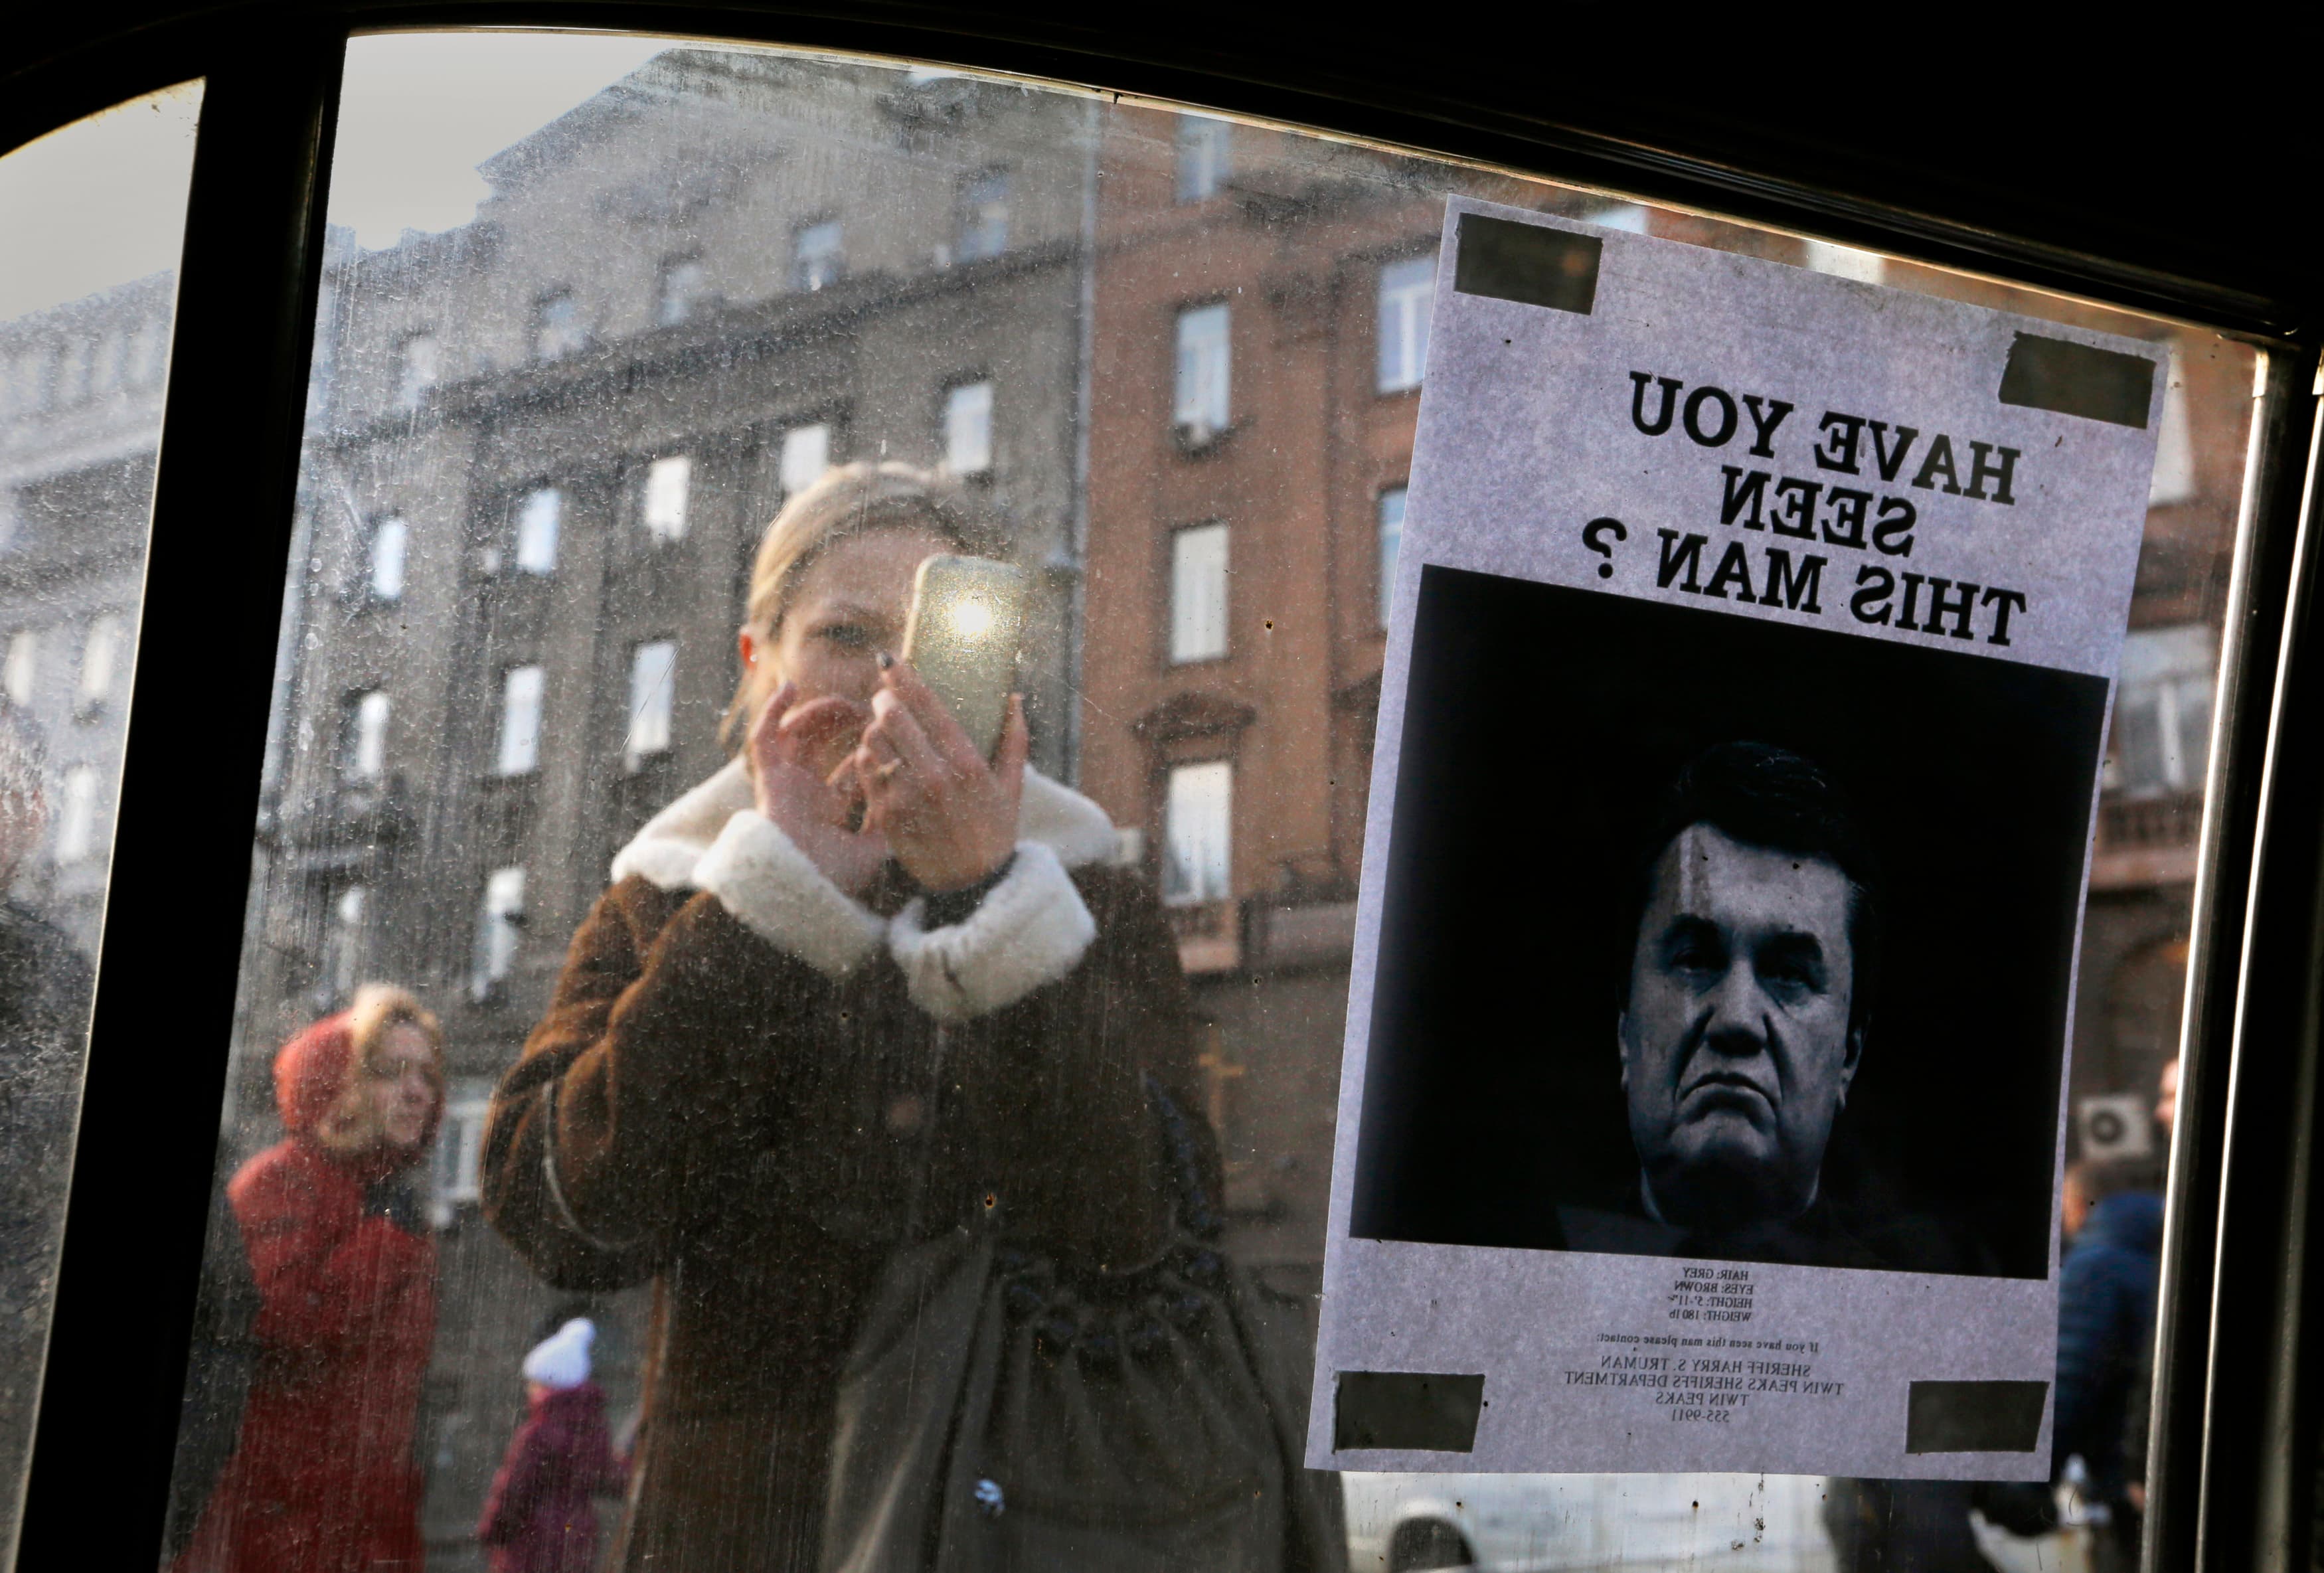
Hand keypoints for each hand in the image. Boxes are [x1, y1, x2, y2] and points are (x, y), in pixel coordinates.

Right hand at [746, 681, 889, 894]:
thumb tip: (918, 799)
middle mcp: (806, 794)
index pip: (853, 768)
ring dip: (820, 713)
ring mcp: (786, 785)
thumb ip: (893, 822)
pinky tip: (789, 687)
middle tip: (871, 709)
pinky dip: (772, 710)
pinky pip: (763, 737)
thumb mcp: (875, 849)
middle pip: (824, 745)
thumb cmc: (835, 879)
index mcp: (830, 810)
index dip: (871, 747)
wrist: (798, 889)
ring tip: (846, 704)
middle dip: (846, 723)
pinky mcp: (766, 779)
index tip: (891, 727)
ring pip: (797, 735)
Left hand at [852, 658, 1025, 891]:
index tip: (890, 660)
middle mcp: (936, 777)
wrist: (971, 886)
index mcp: (968, 763)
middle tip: (885, 696)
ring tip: (884, 729)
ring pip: (873, 740)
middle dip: (885, 699)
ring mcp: (907, 796)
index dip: (905, 677)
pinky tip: (879, 758)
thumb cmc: (993, 831)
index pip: (928, 706)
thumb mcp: (1012, 786)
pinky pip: (865, 769)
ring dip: (875, 728)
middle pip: (893, 716)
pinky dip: (868, 757)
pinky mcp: (886, 815)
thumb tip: (1014, 699)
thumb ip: (1015, 740)